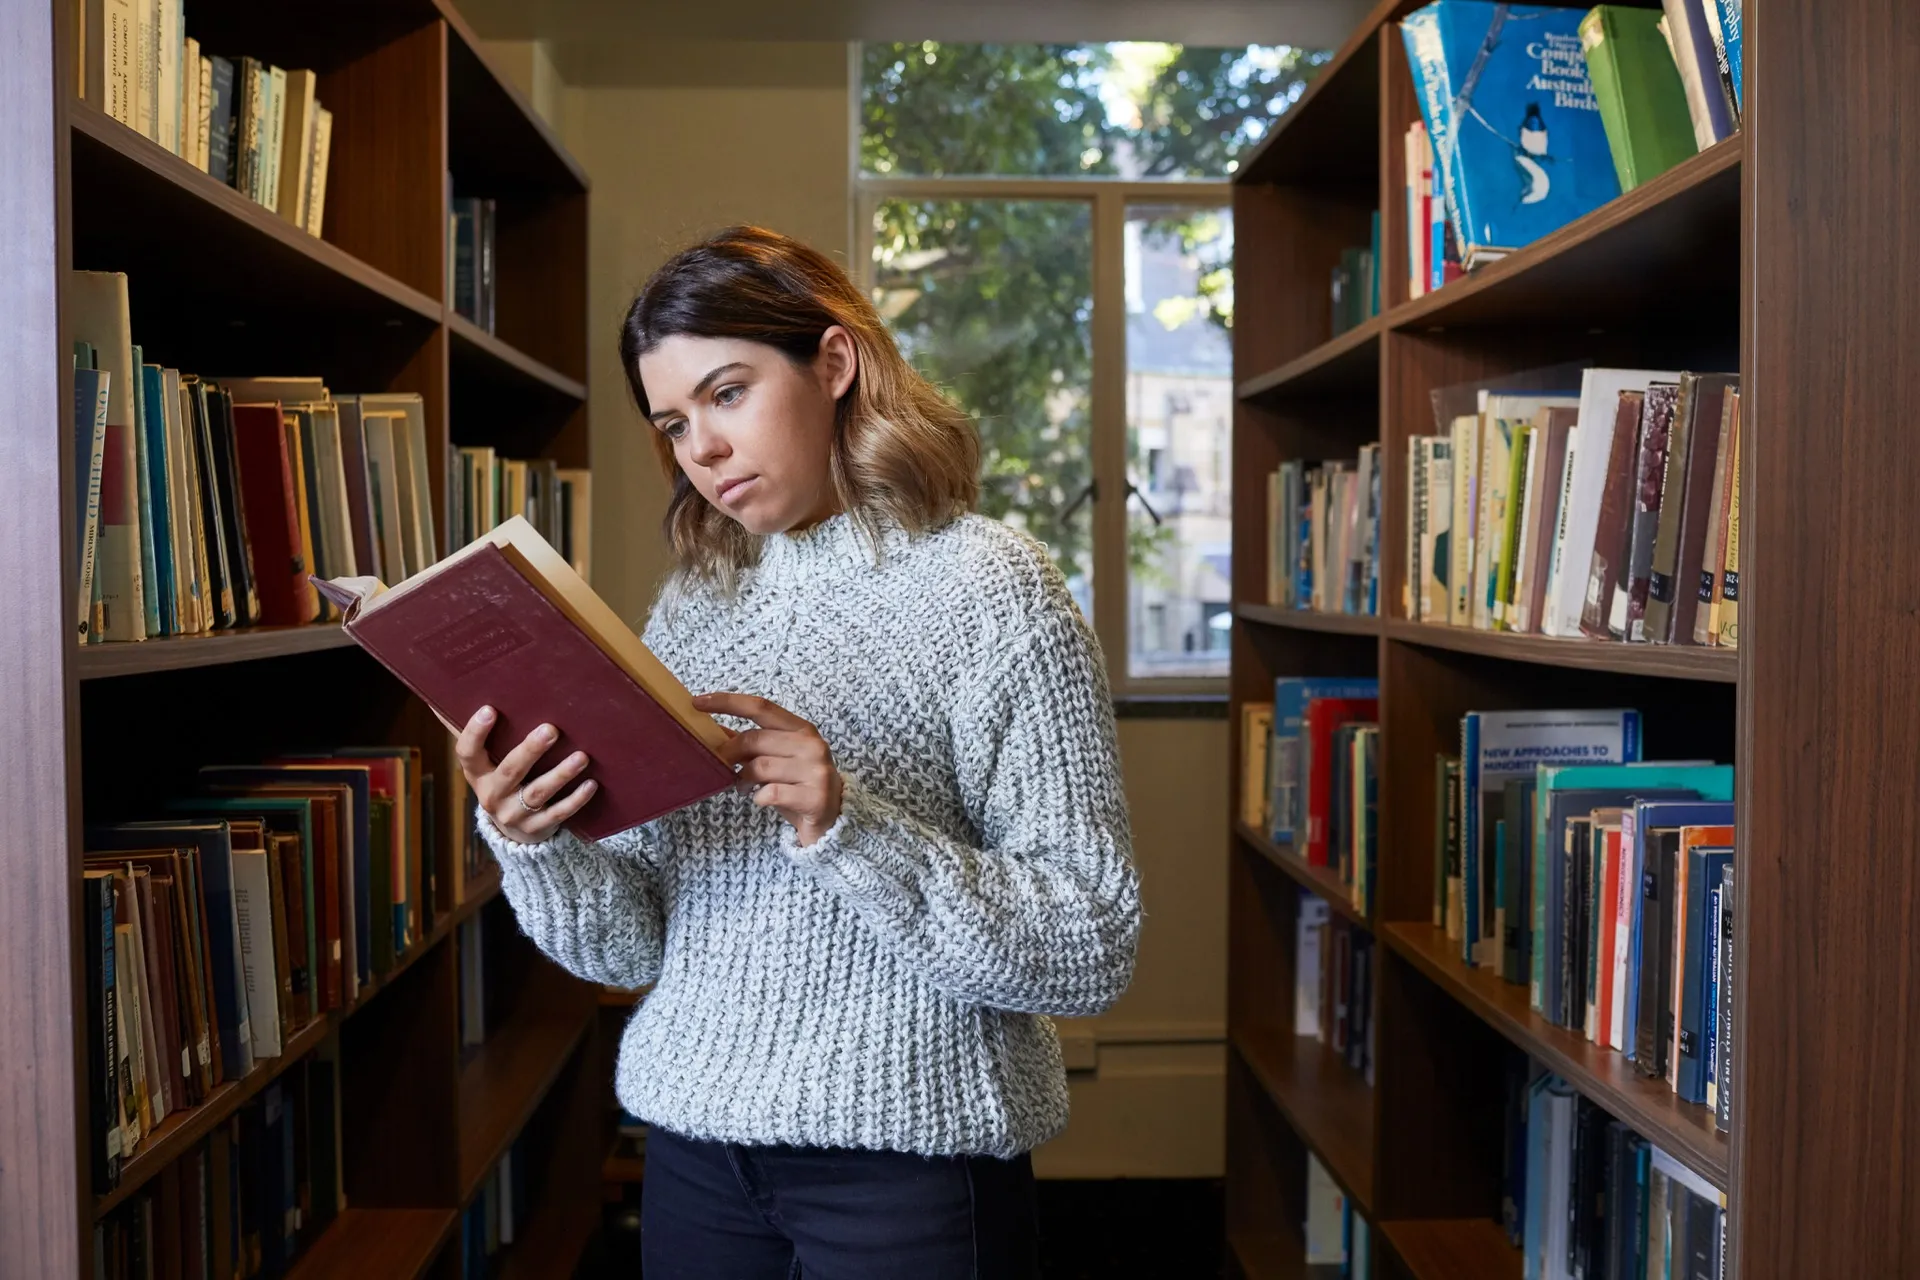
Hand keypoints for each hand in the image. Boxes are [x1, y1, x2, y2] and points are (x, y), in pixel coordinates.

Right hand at [454, 706, 595, 843]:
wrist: (512, 831)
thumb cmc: (503, 780)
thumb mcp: (488, 764)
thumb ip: (482, 736)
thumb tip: (460, 695)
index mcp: (477, 774)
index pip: (467, 753)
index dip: (475, 733)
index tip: (490, 709)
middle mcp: (492, 795)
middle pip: (511, 771)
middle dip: (530, 750)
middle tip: (551, 729)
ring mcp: (515, 814)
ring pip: (539, 792)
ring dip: (561, 773)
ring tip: (582, 756)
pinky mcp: (537, 828)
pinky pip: (558, 813)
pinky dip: (576, 799)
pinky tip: (591, 784)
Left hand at [695, 692, 843, 846]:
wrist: (831, 821)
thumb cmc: (797, 786)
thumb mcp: (776, 759)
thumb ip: (750, 743)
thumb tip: (713, 730)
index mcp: (801, 729)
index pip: (760, 707)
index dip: (727, 701)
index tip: (697, 702)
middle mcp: (812, 745)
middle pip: (755, 739)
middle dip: (729, 753)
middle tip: (721, 766)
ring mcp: (816, 770)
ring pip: (760, 767)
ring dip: (743, 779)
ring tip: (744, 787)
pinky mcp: (815, 797)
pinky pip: (771, 792)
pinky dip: (758, 798)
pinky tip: (761, 800)